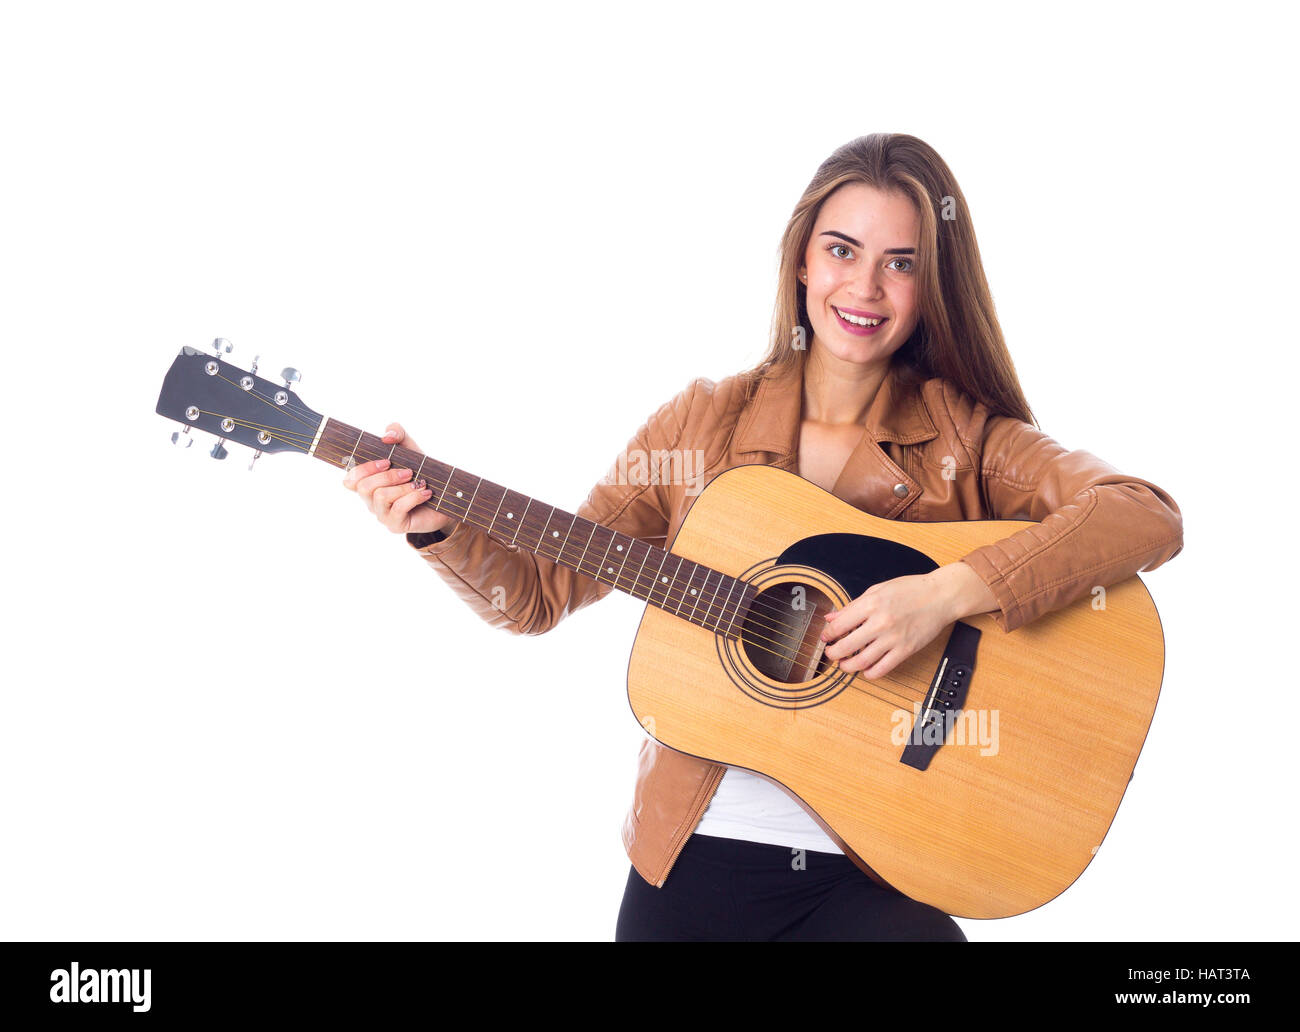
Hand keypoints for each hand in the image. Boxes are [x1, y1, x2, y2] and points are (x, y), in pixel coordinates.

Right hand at [341, 422, 453, 535]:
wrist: (445, 497)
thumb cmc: (421, 472)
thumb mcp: (410, 449)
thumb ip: (397, 434)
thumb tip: (386, 436)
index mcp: (369, 484)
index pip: (349, 480)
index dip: (363, 469)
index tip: (387, 461)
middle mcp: (371, 501)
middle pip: (364, 487)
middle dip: (388, 476)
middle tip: (409, 472)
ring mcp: (382, 514)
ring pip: (381, 497)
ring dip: (404, 487)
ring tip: (420, 483)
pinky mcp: (395, 525)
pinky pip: (398, 508)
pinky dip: (414, 497)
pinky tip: (425, 493)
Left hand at [819, 564, 995, 679]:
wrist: (940, 596)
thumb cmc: (910, 590)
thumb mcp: (877, 590)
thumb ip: (853, 606)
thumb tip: (831, 617)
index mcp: (870, 604)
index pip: (839, 625)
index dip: (828, 635)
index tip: (826, 637)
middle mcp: (880, 622)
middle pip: (846, 646)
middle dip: (833, 654)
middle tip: (831, 653)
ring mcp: (893, 638)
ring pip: (861, 661)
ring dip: (848, 667)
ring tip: (844, 664)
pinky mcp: (906, 650)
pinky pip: (882, 669)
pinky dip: (870, 673)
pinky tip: (866, 669)